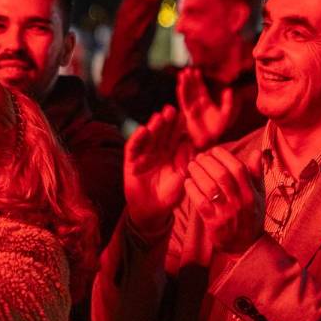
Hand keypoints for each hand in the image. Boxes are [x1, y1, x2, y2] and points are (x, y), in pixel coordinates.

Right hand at [125, 106, 191, 234]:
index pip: (175, 138)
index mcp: (172, 154)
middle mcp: (158, 152)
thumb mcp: (181, 180)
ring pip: (149, 138)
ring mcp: (144, 156)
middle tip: (171, 109)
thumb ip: (185, 163)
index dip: (179, 127)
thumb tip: (189, 143)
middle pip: (162, 134)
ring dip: (153, 127)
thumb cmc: (169, 196)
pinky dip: (137, 140)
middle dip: (166, 122)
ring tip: (158, 117)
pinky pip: (133, 149)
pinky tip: (142, 130)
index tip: (184, 116)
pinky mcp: (131, 162)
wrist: (151, 210)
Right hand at [177, 68, 235, 149]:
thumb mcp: (226, 114)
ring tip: (182, 75)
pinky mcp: (187, 115)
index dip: (198, 80)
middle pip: (192, 89)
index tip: (195, 70)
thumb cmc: (218, 128)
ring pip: (187, 94)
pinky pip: (184, 103)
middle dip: (189, 80)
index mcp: (206, 102)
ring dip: (184, 85)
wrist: (211, 141)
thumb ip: (228, 102)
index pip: (200, 88)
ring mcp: (191, 109)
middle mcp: (197, 104)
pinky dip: (182, 94)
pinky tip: (180, 86)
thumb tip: (229, 89)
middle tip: (186, 70)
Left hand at [182, 146, 262, 256]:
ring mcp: (226, 213)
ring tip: (191, 166)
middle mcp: (240, 203)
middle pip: (222, 175)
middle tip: (199, 157)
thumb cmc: (250, 216)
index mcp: (251, 194)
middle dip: (208, 162)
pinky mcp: (213, 223)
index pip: (238, 169)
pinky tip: (188, 182)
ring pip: (209, 187)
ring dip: (197, 173)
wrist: (245, 246)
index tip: (214, 151)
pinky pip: (200, 202)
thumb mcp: (258, 196)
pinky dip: (192, 189)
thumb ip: (256, 174)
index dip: (224, 156)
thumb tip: (257, 152)